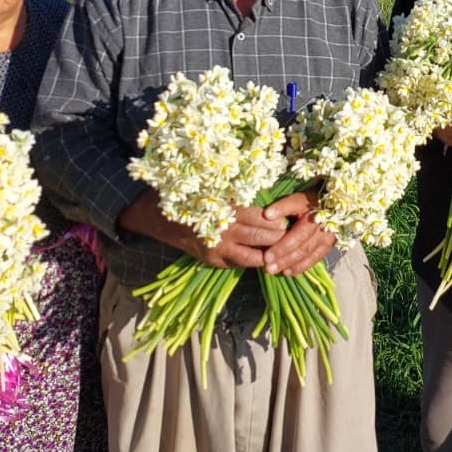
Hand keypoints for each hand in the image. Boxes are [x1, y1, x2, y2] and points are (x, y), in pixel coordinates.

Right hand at [118, 188, 285, 268]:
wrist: (159, 215)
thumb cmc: (192, 195)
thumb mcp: (216, 188)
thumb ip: (240, 195)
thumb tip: (269, 201)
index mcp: (229, 206)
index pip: (263, 217)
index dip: (278, 221)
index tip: (290, 219)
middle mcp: (225, 227)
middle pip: (263, 236)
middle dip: (280, 238)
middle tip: (293, 236)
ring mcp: (219, 246)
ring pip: (254, 255)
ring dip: (271, 253)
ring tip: (282, 250)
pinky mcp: (213, 259)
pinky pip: (239, 263)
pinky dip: (253, 261)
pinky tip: (265, 259)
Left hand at [261, 188, 336, 276]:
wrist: (332, 209)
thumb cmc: (308, 204)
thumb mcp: (296, 200)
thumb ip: (282, 207)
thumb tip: (266, 214)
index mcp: (311, 202)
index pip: (295, 203)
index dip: (281, 209)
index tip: (266, 215)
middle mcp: (320, 217)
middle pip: (300, 234)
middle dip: (282, 248)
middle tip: (266, 259)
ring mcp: (326, 233)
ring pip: (306, 249)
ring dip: (288, 261)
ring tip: (272, 269)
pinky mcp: (329, 245)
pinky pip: (314, 258)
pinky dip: (300, 266)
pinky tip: (287, 272)